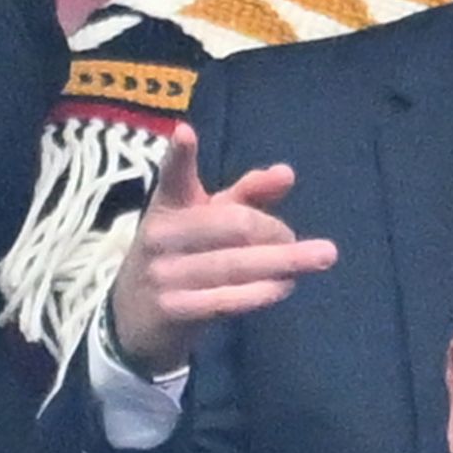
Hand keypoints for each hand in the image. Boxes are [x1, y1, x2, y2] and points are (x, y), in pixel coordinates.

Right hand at [108, 124, 336, 374]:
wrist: (134, 320)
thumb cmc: (183, 256)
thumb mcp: (207, 219)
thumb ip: (247, 195)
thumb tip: (286, 173)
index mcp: (169, 205)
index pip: (173, 176)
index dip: (179, 155)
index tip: (185, 132)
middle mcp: (161, 236)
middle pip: (236, 224)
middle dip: (276, 231)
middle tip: (294, 239)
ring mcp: (163, 275)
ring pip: (237, 264)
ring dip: (284, 261)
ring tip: (318, 258)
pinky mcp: (173, 310)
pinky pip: (228, 299)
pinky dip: (264, 291)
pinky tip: (287, 285)